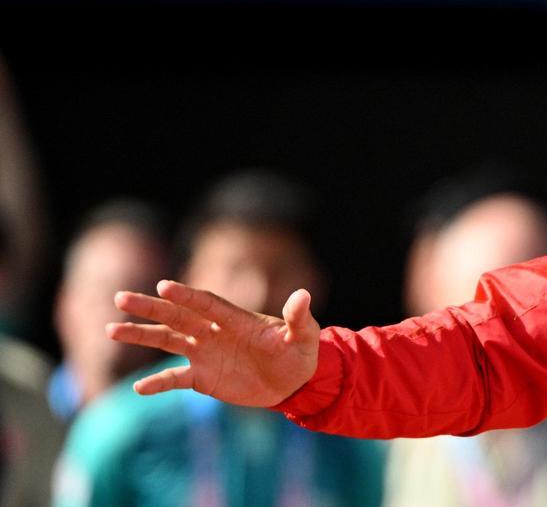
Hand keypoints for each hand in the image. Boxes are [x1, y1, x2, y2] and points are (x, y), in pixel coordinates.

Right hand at [107, 279, 320, 407]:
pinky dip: (158, 383)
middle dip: (150, 308)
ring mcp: (205, 353)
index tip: (164, 287)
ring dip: (141, 335)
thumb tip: (303, 294)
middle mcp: (214, 331)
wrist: (294, 382)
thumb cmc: (300, 352)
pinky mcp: (203, 378)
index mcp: (236, 319)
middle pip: (178, 316)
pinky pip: (175, 379)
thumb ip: (298, 317)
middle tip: (120, 298)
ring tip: (112, 330)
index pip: (206, 303)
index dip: (186, 295)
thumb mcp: (304, 336)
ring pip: (168, 340)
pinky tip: (138, 388)